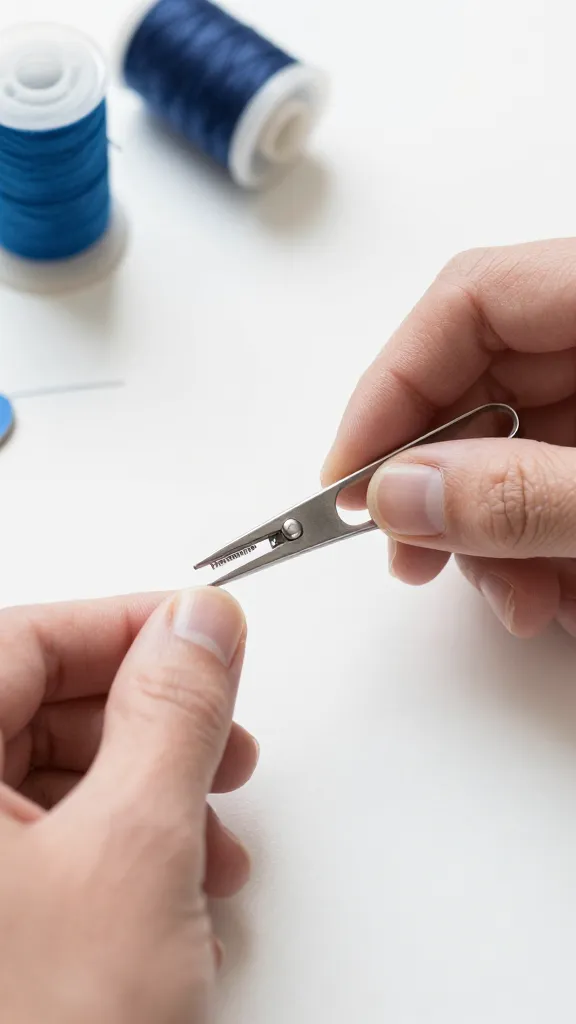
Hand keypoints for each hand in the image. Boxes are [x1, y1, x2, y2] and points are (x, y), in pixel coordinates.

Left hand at [0, 587, 256, 1023]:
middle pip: (35, 702)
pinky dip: (121, 840)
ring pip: (50, 773)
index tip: (201, 628)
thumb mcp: (135, 851)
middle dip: (147, 715)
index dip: (125, 624)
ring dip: (146, 784)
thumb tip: (200, 624)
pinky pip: (46, 839)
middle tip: (219, 727)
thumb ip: (174, 713)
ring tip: (212, 824)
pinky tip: (175, 876)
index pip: (23, 638)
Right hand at [323, 238, 575, 638]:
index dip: (393, 386)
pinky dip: (540, 541)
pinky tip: (556, 590)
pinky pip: (551, 479)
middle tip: (411, 556)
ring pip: (512, 445)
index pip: (470, 299)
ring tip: (519, 600)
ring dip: (496, 533)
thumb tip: (399, 495)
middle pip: (480, 383)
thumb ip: (522, 494)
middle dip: (440, 486)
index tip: (349, 477)